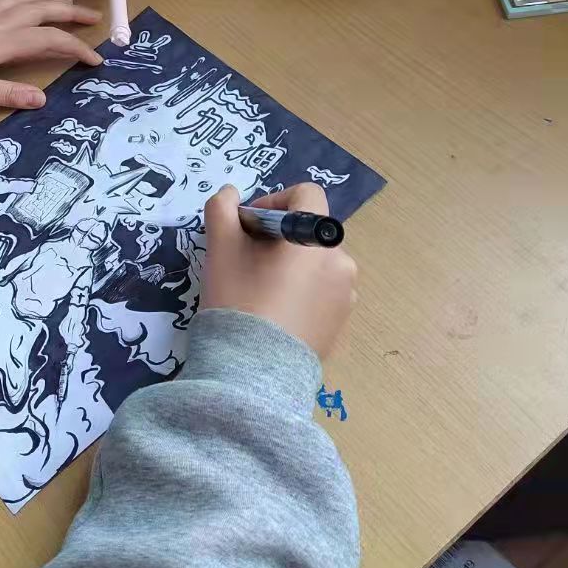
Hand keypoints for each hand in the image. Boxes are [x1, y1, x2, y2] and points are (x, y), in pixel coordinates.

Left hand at [0, 0, 101, 109]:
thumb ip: (7, 95)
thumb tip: (43, 99)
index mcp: (1, 42)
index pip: (49, 41)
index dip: (76, 48)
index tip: (97, 59)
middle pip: (41, 9)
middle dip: (70, 12)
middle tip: (94, 16)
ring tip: (66, 3)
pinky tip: (23, 3)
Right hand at [201, 183, 357, 357]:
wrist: (253, 373)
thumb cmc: (239, 301)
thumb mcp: (221, 250)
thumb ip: (221, 210)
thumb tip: (228, 194)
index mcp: (318, 238)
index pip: (306, 195)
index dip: (273, 200)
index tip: (247, 225)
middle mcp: (342, 262)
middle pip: (308, 232)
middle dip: (277, 238)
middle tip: (245, 259)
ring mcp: (347, 296)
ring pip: (315, 264)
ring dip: (290, 265)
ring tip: (258, 289)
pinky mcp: (341, 324)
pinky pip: (321, 293)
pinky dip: (300, 292)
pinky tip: (272, 313)